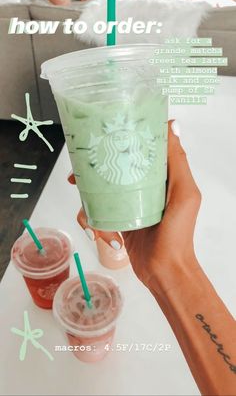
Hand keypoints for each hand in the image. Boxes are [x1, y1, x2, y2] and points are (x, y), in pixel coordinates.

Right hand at [68, 120, 200, 295]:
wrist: (164, 270)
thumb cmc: (178, 233)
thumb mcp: (184, 192)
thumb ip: (178, 161)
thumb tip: (172, 125)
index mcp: (160, 177)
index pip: (137, 151)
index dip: (119, 141)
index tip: (103, 137)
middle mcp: (142, 188)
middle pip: (111, 169)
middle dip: (92, 170)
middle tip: (77, 174)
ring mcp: (127, 204)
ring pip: (98, 192)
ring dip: (88, 201)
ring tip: (87, 211)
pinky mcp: (117, 221)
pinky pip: (97, 214)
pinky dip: (94, 223)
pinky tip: (106, 235)